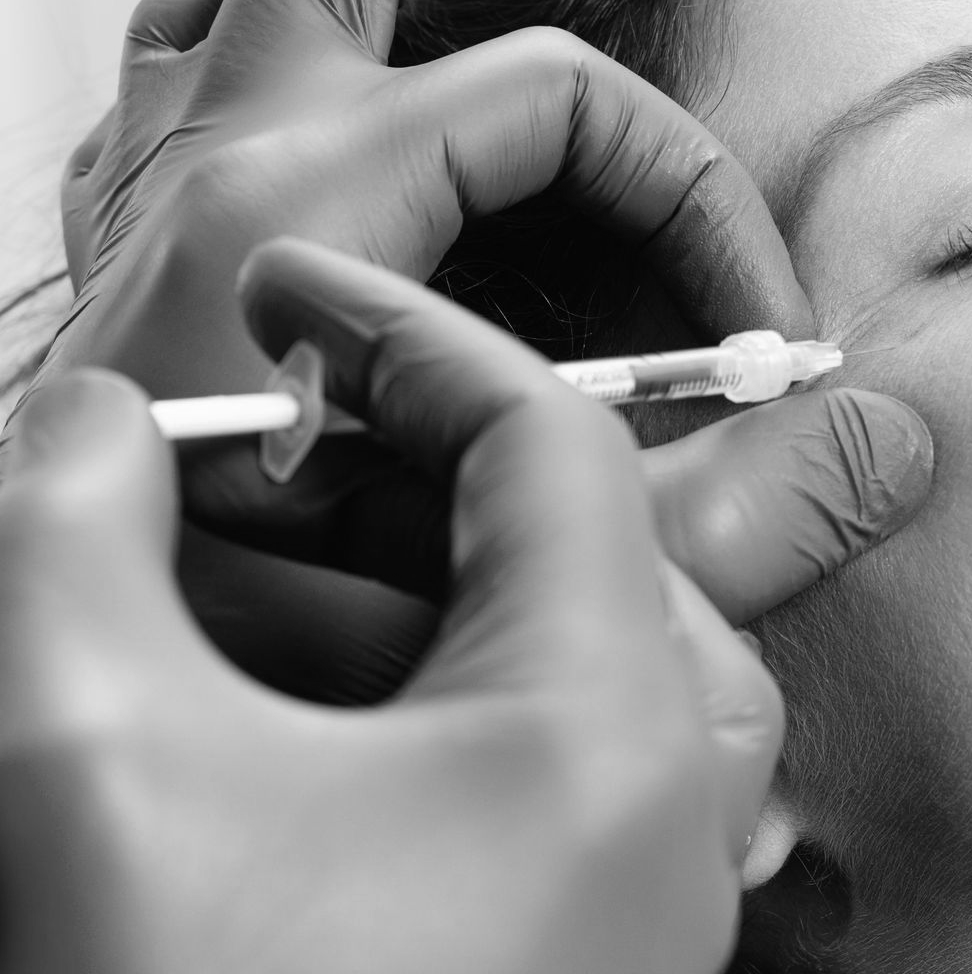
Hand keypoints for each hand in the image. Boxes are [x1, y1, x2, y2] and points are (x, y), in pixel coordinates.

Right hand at [0, 241, 797, 973]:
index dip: (407, 335)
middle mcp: (669, 805)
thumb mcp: (88, 763)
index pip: (551, 439)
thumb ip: (69, 535)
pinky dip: (405, 711)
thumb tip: (97, 419)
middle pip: (556, 547)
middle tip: (232, 460)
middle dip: (380, 483)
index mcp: (618, 725)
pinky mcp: (580, 952)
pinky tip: (267, 723)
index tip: (293, 297)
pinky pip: (526, 770)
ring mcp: (639, 889)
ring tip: (215, 593)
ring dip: (378, 601)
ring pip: (536, 661)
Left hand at [21, 0, 932, 697]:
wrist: (82, 681)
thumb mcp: (506, 583)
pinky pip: (181, 52)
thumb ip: (715, 525)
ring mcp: (152, 192)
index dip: (697, 196)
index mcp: (291, 214)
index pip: (550, 101)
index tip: (764, 331)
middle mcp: (206, 166)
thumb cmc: (237, 655)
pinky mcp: (134, 248)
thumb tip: (888, 447)